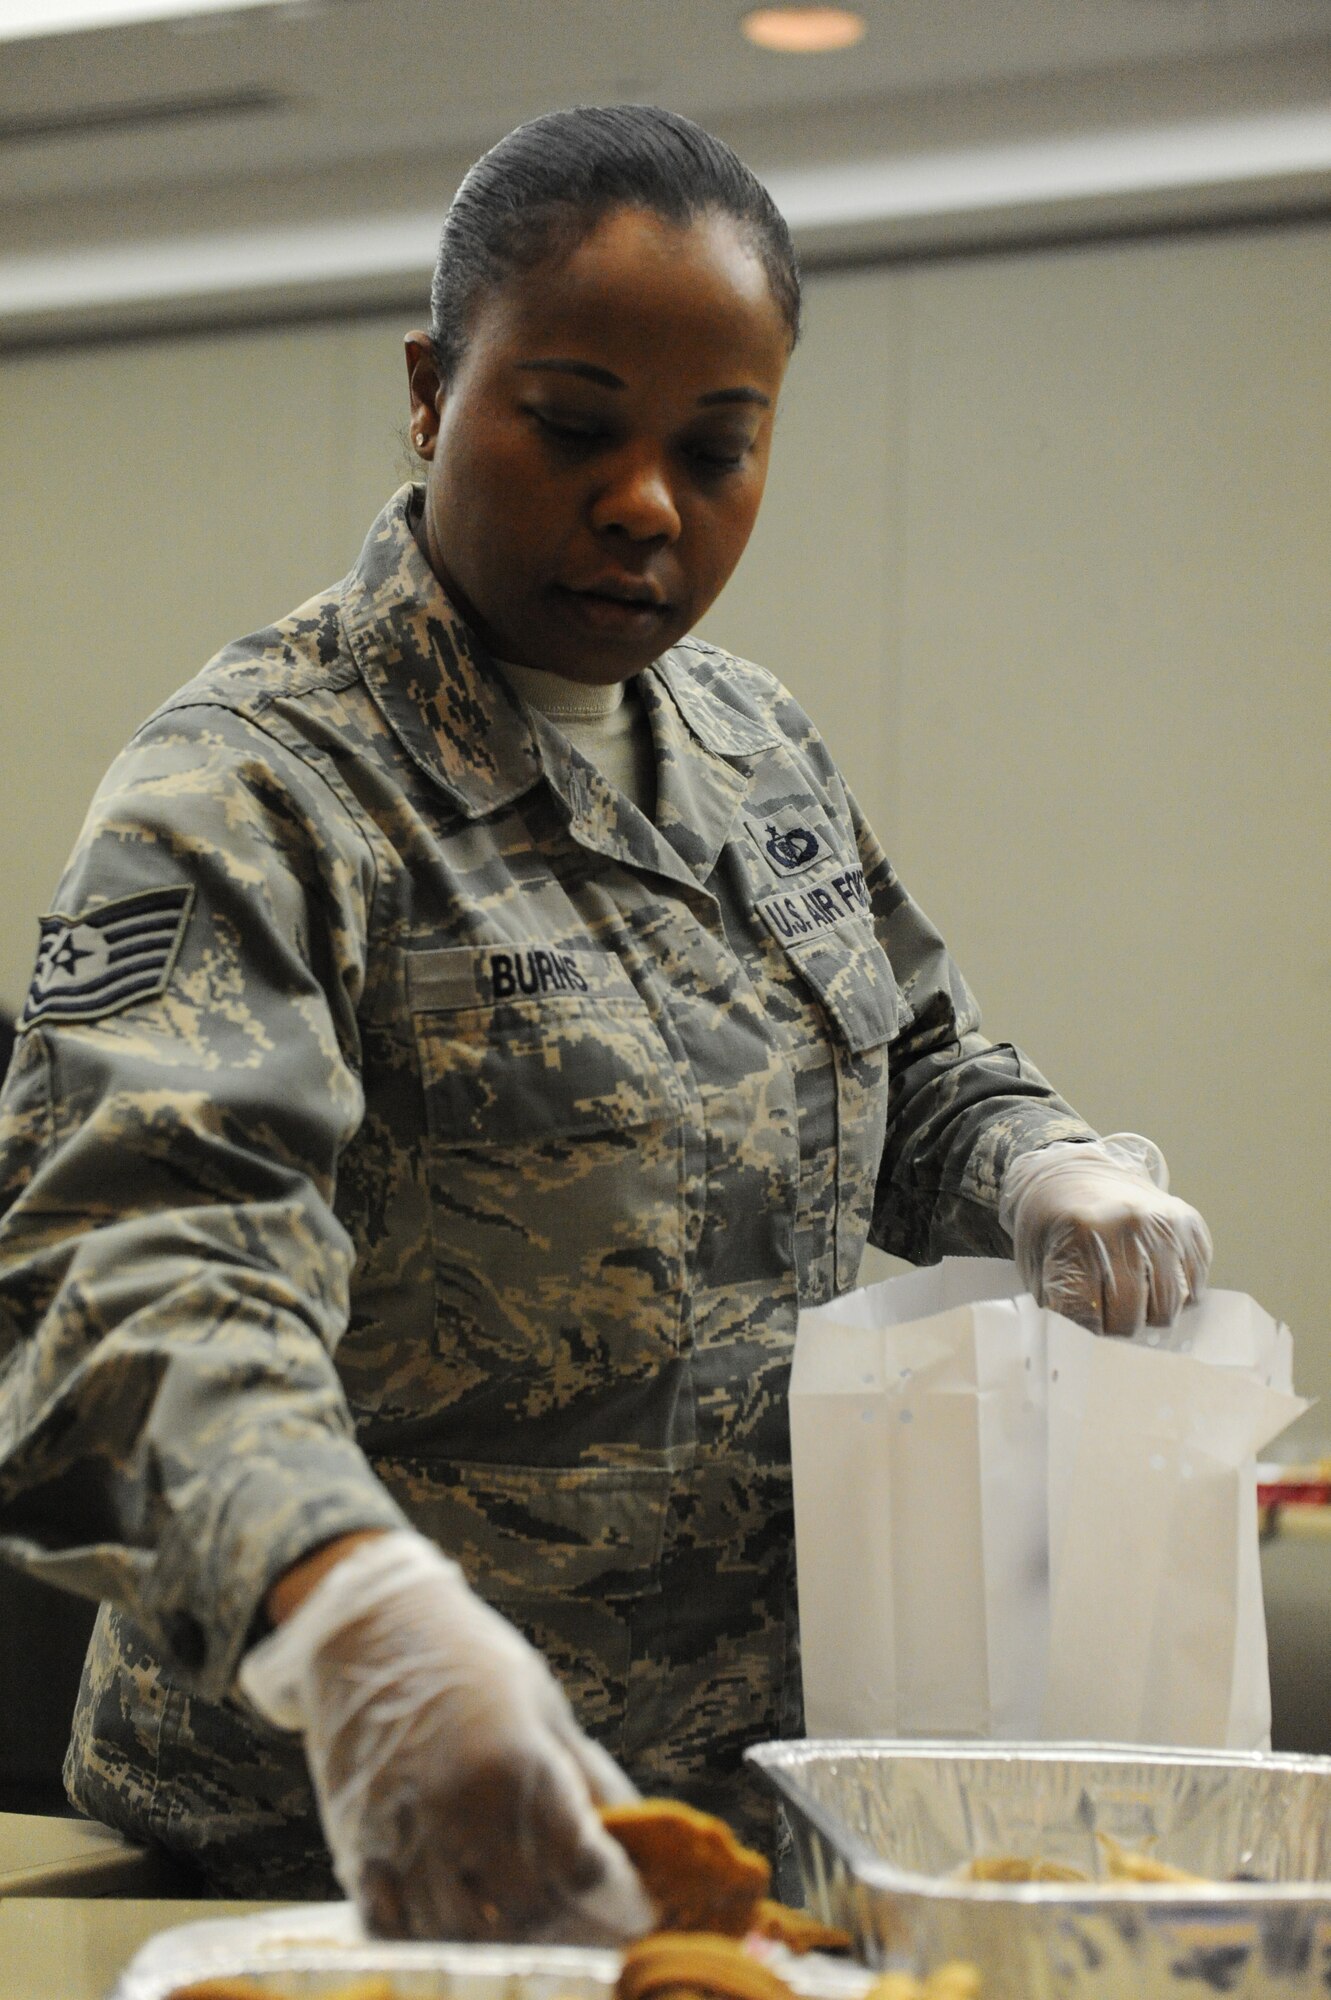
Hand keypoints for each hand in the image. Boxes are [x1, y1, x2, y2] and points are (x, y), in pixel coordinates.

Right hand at [240, 1529, 652, 1942]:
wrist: (367, 1627)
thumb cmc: (466, 1656)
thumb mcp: (542, 1702)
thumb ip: (587, 1773)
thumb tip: (634, 1828)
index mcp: (516, 1765)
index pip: (584, 1870)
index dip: (617, 1899)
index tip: (633, 1907)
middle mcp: (461, 1811)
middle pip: (531, 1914)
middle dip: (569, 1927)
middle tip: (587, 1921)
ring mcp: (404, 1836)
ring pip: (465, 1937)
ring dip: (504, 1943)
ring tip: (529, 1928)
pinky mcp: (357, 1850)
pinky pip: (394, 1931)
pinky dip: (430, 1942)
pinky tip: (458, 1928)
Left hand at [999, 1134, 1211, 1335]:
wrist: (1073, 1176)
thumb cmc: (1052, 1228)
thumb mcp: (1037, 1264)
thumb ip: (1060, 1307)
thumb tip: (1086, 1354)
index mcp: (1081, 1234)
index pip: (1089, 1316)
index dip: (1084, 1330)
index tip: (1080, 1324)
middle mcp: (1128, 1225)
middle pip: (1133, 1317)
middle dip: (1117, 1327)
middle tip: (1105, 1314)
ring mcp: (1165, 1223)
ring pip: (1169, 1307)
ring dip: (1149, 1315)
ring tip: (1129, 1299)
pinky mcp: (1191, 1225)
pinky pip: (1194, 1287)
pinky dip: (1175, 1296)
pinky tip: (1152, 1281)